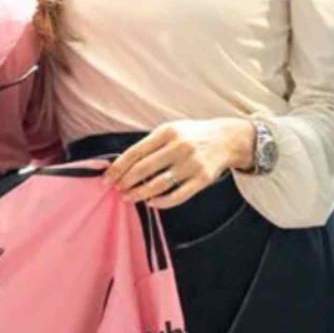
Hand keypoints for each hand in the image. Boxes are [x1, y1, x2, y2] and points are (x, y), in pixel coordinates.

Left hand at [104, 119, 254, 208]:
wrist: (226, 139)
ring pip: (158, 184)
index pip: (136, 152)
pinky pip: (177, 196)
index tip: (107, 177)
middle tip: (116, 189)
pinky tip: (151, 202)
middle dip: (126, 181)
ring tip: (129, 197)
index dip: (118, 167)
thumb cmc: (191, 135)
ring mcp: (192, 164)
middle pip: (144, 169)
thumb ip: (150, 144)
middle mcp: (179, 147)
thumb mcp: (171, 130)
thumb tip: (122, 164)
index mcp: (167, 132)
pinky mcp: (202, 180)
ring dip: (139, 193)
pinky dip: (161, 202)